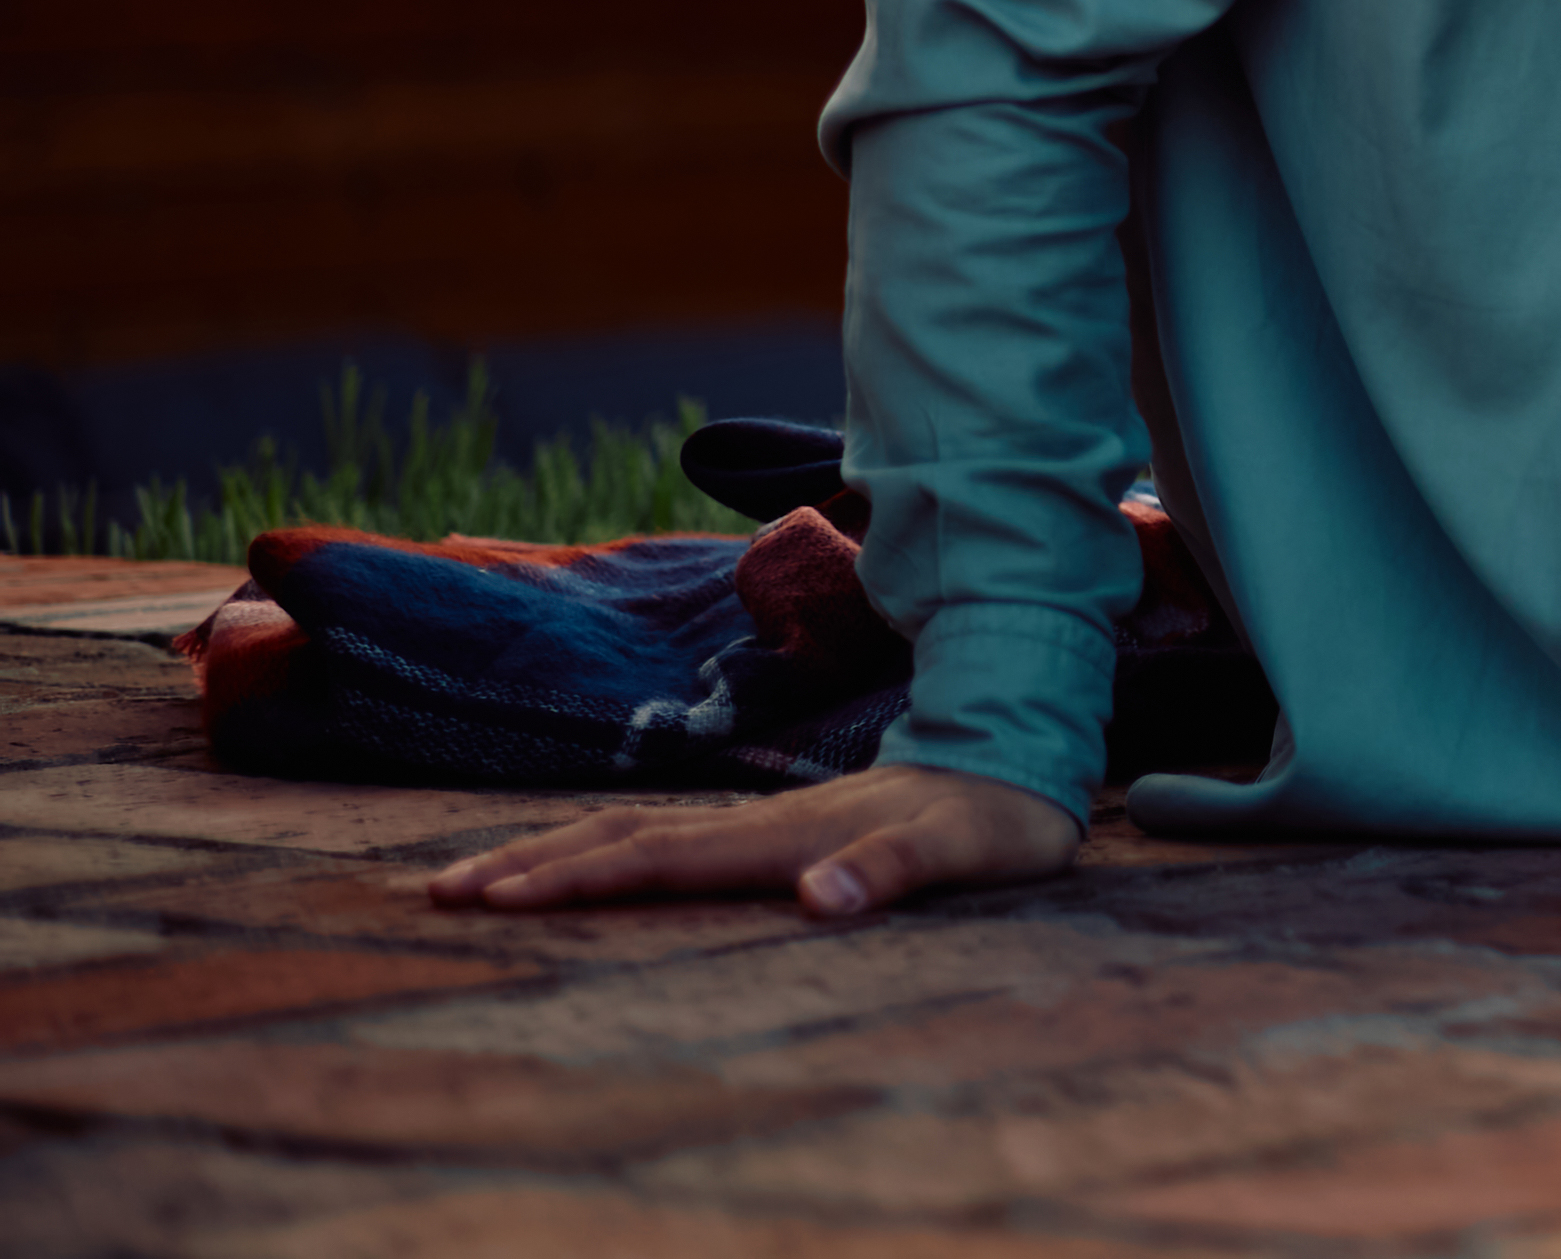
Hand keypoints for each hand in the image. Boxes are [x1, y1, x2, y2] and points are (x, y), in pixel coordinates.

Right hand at [430, 760, 1077, 925]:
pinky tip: (573, 868)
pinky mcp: (768, 831)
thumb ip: (895, 871)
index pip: (664, 859)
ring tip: (475, 877)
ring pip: (637, 834)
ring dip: (555, 854)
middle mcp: (761, 824)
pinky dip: (603, 854)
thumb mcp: (961, 851)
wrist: (1019, 763)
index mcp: (788, 834)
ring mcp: (760, 823)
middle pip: (627, 841)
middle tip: (440, 890)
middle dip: (534, 864)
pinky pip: (667, 842)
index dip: (583, 879)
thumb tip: (823, 899)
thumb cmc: (993, 822)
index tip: (503, 898)